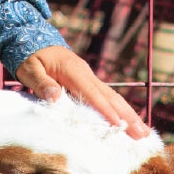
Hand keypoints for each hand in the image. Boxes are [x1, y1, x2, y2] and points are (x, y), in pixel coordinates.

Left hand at [15, 45, 148, 138]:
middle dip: (128, 116)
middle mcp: (86, 74)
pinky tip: (129, 123)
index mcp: (73, 70)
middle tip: (143, 134)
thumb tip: (55, 97)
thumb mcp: (29, 68)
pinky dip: (120, 110)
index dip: (105, 110)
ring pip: (113, 98)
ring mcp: (89, 78)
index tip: (118, 125)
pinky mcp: (88, 83)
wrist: (34, 39)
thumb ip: (41, 83)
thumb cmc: (29, 56)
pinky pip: (107, 98)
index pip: (92, 93)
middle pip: (111, 97)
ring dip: (129, 115)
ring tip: (144, 133)